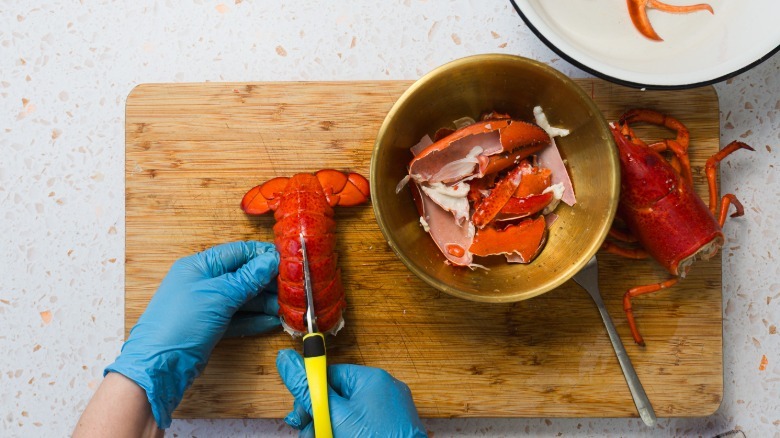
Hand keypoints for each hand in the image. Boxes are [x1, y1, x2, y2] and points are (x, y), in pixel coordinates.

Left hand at [105, 241, 279, 427]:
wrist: (158, 366)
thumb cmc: (180, 323)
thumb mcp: (218, 295)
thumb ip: (247, 278)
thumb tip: (270, 261)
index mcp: (199, 266)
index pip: (237, 252)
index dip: (262, 255)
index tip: (286, 260)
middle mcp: (203, 283)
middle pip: (242, 275)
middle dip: (267, 281)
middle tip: (291, 287)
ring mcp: (207, 306)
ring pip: (242, 298)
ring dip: (264, 302)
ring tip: (286, 307)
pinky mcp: (211, 327)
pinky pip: (238, 318)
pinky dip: (255, 319)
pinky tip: (272, 321)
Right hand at [276, 349, 426, 437]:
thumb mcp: (333, 416)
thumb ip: (308, 390)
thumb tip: (285, 359)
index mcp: (372, 378)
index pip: (330, 376)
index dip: (312, 396)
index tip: (300, 414)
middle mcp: (384, 391)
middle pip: (338, 397)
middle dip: (320, 417)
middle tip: (310, 433)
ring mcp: (390, 412)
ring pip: (348, 415)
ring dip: (330, 429)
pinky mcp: (391, 429)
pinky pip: (362, 426)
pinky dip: (347, 434)